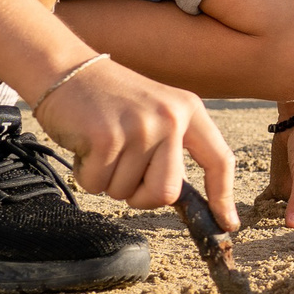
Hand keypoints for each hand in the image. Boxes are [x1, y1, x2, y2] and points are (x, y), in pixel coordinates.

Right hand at [34, 55, 235, 226]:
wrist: (65, 69)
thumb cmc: (108, 100)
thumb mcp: (154, 113)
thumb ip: (171, 148)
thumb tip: (179, 198)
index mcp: (188, 110)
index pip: (219, 159)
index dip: (223, 196)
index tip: (228, 224)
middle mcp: (170, 118)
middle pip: (166, 193)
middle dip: (140, 195)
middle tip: (122, 169)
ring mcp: (139, 127)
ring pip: (125, 192)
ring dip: (107, 179)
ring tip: (102, 145)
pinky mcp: (106, 138)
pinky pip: (96, 184)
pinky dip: (85, 174)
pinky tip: (84, 145)